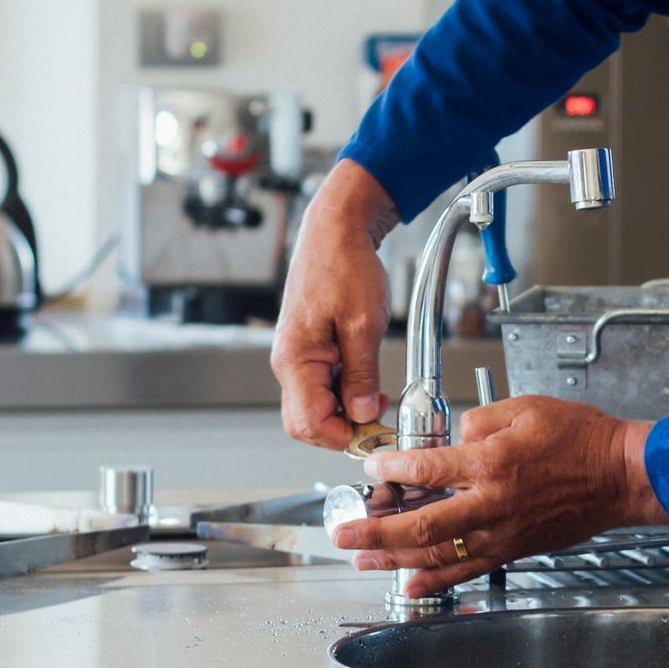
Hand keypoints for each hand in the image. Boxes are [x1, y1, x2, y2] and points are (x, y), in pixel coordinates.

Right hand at [271, 160, 401, 450]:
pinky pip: (322, 388)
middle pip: (306, 423)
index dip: (345, 436)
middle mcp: (289, 364)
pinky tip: (368, 384)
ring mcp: (298, 359)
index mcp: (295, 360)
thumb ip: (362, 374)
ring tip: (378, 396)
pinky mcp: (309, 352)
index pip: (309, 424)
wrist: (336, 231)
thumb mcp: (364, 324)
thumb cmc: (344, 265)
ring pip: (316, 408)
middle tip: (379, 419)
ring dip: (347, 412)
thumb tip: (365, 413)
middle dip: (343, 430)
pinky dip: (345, 395)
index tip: (377, 430)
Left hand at [332, 396, 668, 595]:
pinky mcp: (513, 549)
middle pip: (420, 526)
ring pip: (438, 554)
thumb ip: (479, 421)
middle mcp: (492, 504)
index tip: (372, 467)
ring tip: (363, 559)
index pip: (427, 468)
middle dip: (375, 530)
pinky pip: (467, 570)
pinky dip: (436, 581)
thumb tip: (453, 438)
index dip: (392, 468)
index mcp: (493, 463)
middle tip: (343, 532)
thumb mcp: (527, 408)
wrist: (620, 476)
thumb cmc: (582, 440)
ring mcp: (502, 532)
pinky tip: (410, 584)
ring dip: (394, 559)